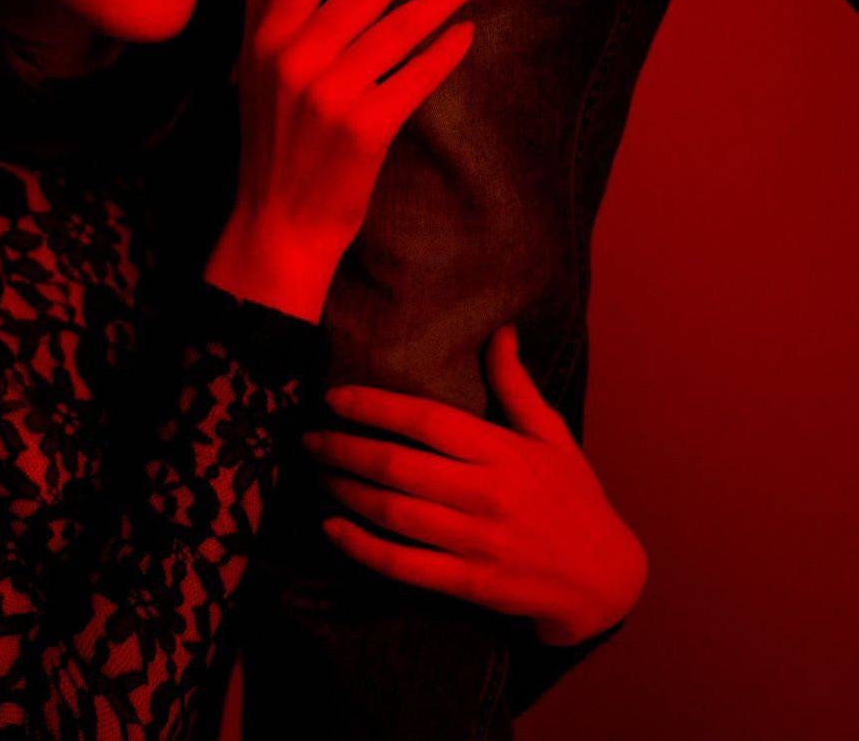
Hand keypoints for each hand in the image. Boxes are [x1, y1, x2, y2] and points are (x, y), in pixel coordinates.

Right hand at [203, 0, 483, 321]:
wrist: (279, 222)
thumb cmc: (272, 141)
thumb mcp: (252, 68)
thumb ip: (267, 5)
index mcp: (264, 37)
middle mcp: (294, 58)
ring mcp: (330, 93)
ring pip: (400, 26)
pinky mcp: (365, 127)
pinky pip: (417, 75)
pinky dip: (444, 50)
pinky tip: (466, 31)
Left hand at [304, 325, 647, 644]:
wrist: (605, 579)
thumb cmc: (573, 497)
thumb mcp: (552, 435)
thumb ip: (516, 385)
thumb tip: (501, 330)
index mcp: (503, 452)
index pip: (426, 420)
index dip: (374, 406)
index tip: (334, 398)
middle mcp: (486, 494)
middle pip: (397, 466)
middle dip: (343, 449)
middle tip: (308, 438)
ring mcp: (477, 541)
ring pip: (393, 513)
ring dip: (345, 491)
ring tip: (317, 472)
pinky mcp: (470, 582)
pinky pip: (403, 564)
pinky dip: (361, 547)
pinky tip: (332, 528)